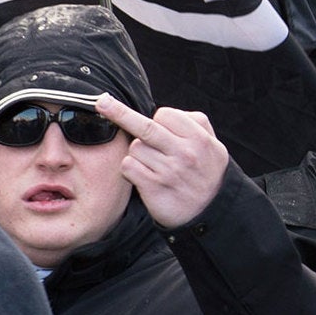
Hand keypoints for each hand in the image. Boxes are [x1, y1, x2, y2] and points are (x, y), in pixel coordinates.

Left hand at [96, 94, 229, 229]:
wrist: (208, 212)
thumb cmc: (206, 174)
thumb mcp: (214, 146)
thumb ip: (196, 125)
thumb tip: (165, 114)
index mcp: (199, 139)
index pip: (166, 115)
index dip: (159, 119)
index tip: (160, 127)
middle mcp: (184, 153)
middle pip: (145, 126)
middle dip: (119, 112)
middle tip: (101, 102)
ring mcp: (168, 170)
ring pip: (134, 148)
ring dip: (138, 154)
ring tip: (154, 165)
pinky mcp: (152, 186)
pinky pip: (128, 166)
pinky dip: (131, 169)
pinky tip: (144, 176)